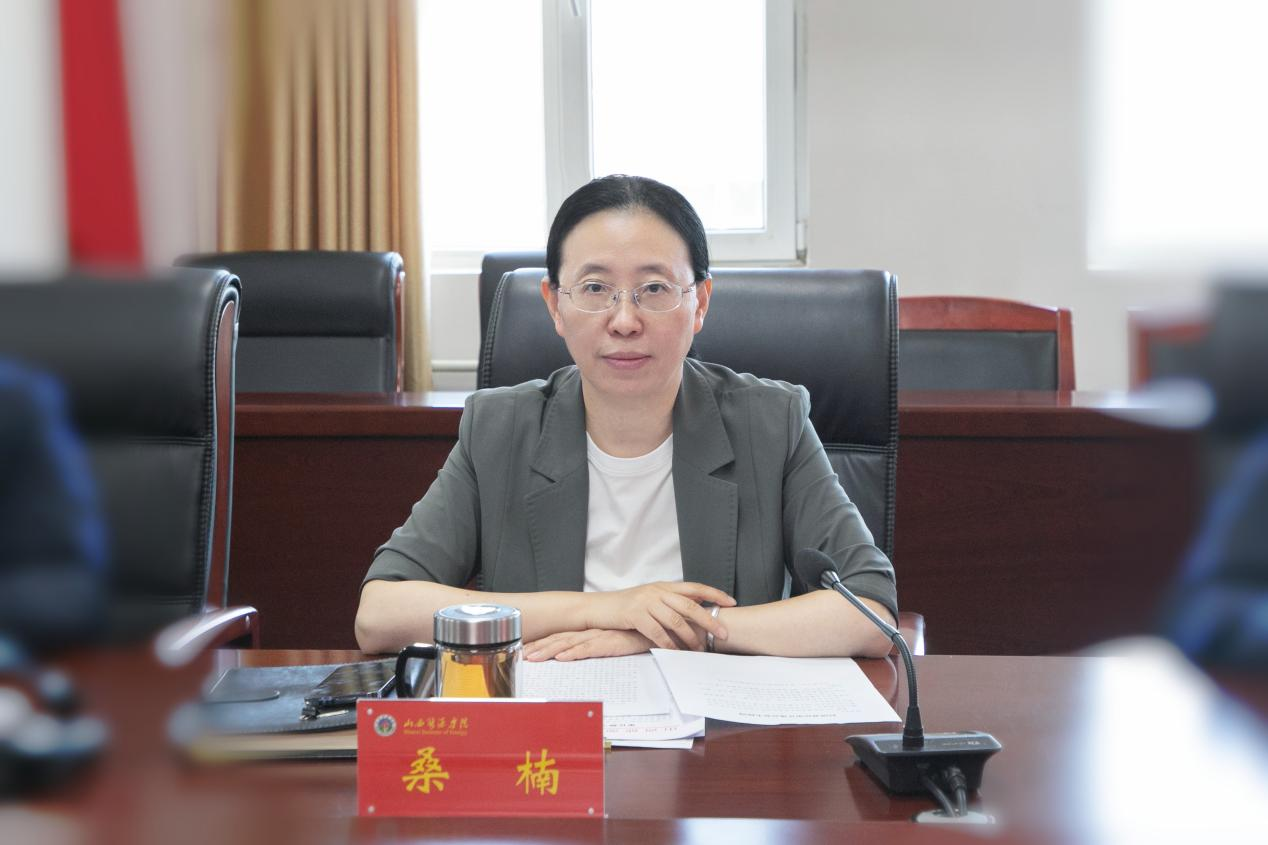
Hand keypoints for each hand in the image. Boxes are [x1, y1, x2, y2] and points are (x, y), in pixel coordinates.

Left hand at [523, 629, 653, 661]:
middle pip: (559, 639)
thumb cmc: (639, 636)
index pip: (561, 637)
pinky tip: (562, 657)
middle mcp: (592, 632)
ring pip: (569, 644)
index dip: (543, 644)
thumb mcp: (616, 642)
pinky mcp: (612, 643)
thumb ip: (601, 647)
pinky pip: (589, 648)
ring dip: (549, 651)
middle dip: (539, 647)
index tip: (525, 651)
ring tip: (532, 658)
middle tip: (520, 655)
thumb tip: (584, 656)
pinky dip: (574, 653)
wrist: (662, 629)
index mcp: (591, 632)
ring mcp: (601, 636)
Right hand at [586, 581, 734, 650]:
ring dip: (690, 637)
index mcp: (664, 586)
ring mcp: (646, 602)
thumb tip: (697, 605)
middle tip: (722, 634)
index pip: (694, 587)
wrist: (598, 608)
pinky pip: (657, 632)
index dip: (714, 593)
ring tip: (699, 650)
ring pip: (675, 620)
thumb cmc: (626, 607)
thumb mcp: (651, 598)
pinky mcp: (635, 615)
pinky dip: (669, 644)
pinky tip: (676, 653)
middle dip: (708, 620)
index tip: (731, 602)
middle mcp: (657, 591)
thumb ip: (671, 601)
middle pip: (689, 605)